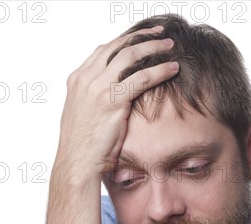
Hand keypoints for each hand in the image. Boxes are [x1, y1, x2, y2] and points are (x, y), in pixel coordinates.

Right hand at [54, 25, 178, 181]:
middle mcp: (86, 78)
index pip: (103, 50)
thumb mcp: (85, 114)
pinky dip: (160, 70)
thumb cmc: (84, 146)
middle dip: (142, 36)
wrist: (77, 163)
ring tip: (170, 45)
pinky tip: (173, 68)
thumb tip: (113, 95)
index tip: (141, 37)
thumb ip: (95, 98)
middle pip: (118, 46)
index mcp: (77, 79)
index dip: (125, 40)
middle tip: (160, 34)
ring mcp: (97, 87)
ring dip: (154, 47)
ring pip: (131, 56)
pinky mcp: (112, 100)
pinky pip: (142, 78)